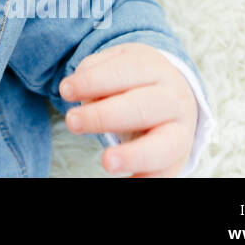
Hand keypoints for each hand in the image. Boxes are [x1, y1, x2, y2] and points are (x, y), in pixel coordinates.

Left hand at [59, 42, 197, 177]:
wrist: (171, 91)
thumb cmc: (132, 78)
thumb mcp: (115, 64)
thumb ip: (95, 73)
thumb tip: (78, 90)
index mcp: (154, 69)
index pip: (123, 72)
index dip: (92, 81)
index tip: (64, 90)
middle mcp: (173, 98)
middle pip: (141, 107)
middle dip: (103, 116)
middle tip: (72, 122)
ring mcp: (180, 130)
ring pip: (163, 145)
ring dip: (134, 155)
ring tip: (106, 161)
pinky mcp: (179, 157)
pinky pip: (166, 172)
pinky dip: (148, 179)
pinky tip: (128, 181)